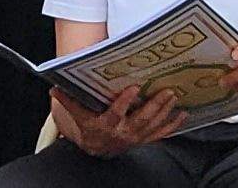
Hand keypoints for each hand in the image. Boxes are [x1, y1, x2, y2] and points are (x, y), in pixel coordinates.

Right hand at [54, 86, 182, 156]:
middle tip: (166, 90)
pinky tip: (182, 114)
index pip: (116, 113)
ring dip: (165, 111)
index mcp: (106, 125)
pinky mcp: (145, 140)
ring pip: (153, 125)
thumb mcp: (77, 115)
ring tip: (173, 95)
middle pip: (141, 119)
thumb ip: (68, 100)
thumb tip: (54, 88)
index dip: (125, 101)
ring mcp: (136, 138)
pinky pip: (161, 134)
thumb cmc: (88, 127)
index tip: (134, 88)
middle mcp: (123, 133)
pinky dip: (173, 125)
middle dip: (154, 104)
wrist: (97, 149)